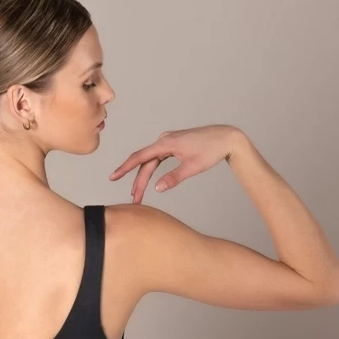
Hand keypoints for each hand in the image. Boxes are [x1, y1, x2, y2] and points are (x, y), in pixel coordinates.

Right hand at [108, 125, 241, 203]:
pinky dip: (152, 169)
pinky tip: (150, 179)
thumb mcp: (192, 167)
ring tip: (138, 193)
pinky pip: (158, 158)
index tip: (113, 177)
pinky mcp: (175, 145)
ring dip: (144, 177)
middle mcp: (165, 140)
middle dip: (138, 182)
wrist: (226, 138)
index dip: (125, 168)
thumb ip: (173, 178)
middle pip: (145, 163)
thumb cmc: (211, 150)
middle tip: (134, 200)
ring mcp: (170, 141)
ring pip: (152, 161)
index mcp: (166, 143)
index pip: (140, 157)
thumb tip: (157, 188)